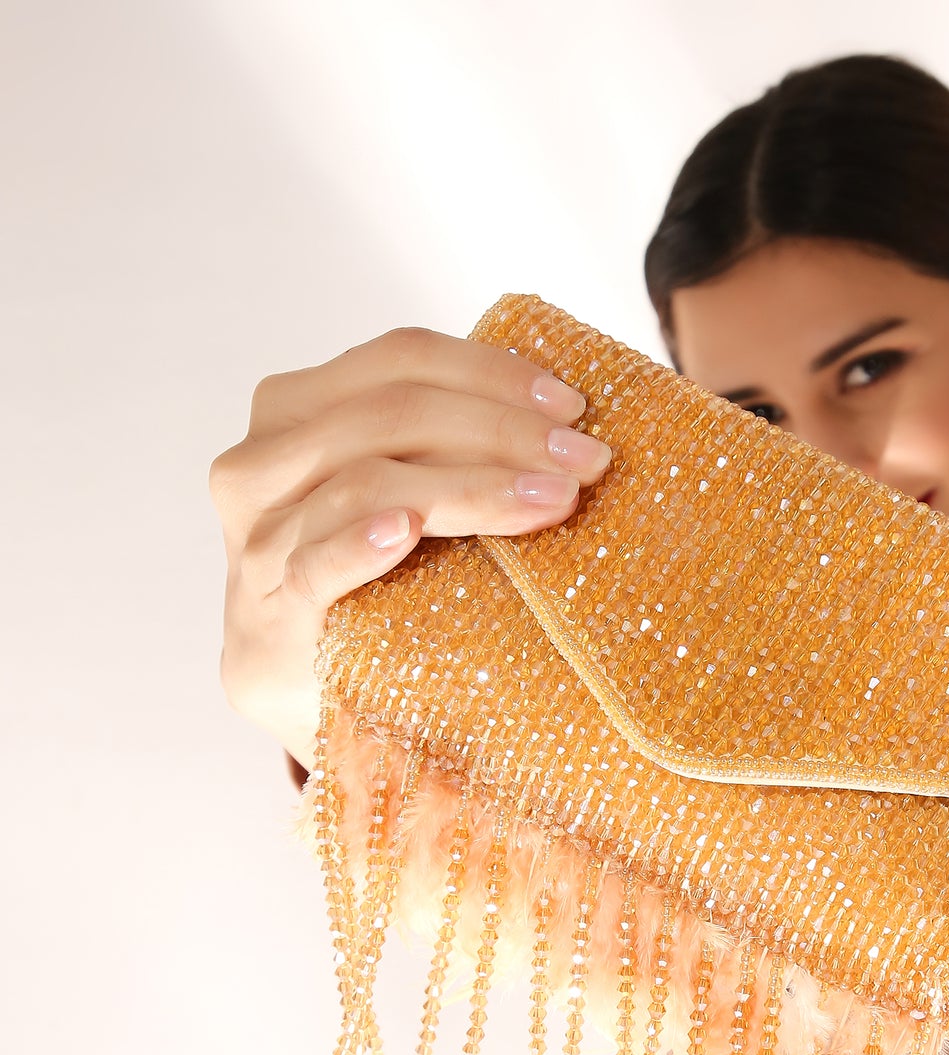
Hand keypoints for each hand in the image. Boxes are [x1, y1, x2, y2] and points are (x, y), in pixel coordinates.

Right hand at [209, 327, 612, 768]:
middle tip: (584, 462)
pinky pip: (313, 565)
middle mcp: (261, 461)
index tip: (573, 405)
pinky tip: (406, 531)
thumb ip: (444, 443)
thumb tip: (567, 416)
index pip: (401, 359)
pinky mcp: (268, 614)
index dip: (492, 371)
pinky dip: (359, 540)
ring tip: (551, 501)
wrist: (312, 693)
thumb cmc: (378, 581)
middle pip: (393, 413)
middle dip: (504, 431)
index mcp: (295, 409)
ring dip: (473, 486)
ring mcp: (256, 540)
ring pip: (368, 479)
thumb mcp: (404, 492)